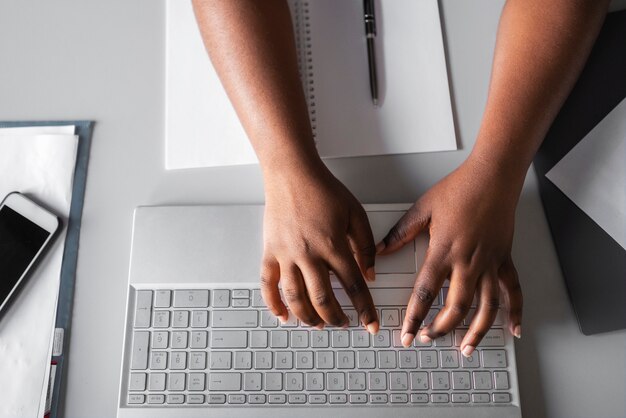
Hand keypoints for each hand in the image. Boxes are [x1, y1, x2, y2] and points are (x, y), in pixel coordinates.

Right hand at [260, 164, 378, 332]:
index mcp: (333, 245)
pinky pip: (267, 284)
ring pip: (296, 297)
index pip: (353, 286)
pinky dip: (274, 304)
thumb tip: (369, 274)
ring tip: (318, 324)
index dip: (364, 309)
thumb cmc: (323, 190)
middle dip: (336, 318)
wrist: (292, 174)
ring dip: (308, 317)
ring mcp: (286, 254)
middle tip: (344, 324)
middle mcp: (308, 254)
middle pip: (323, 299)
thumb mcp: (355, 214)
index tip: (370, 324)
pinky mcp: (269, 251)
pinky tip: (283, 316)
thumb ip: (366, 245)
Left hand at [378, 156, 522, 355]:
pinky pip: (513, 290)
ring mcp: (489, 263)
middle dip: (440, 329)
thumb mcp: (422, 209)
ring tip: (465, 348)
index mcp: (443, 252)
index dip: (414, 318)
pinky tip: (514, 329)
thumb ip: (400, 233)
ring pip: (486, 307)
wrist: (492, 176)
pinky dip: (516, 311)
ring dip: (475, 331)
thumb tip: (380, 250)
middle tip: (428, 339)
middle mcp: (468, 263)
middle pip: (455, 308)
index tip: (407, 334)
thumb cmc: (459, 189)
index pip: (425, 294)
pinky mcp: (504, 259)